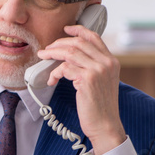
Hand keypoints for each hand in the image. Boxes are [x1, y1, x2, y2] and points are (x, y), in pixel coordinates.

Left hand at [36, 23, 125, 154]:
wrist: (105, 125)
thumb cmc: (100, 107)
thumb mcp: (102, 83)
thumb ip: (93, 68)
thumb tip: (69, 59)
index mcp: (112, 61)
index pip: (94, 37)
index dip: (78, 30)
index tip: (66, 29)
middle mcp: (107, 62)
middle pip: (78, 42)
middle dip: (59, 43)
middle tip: (47, 50)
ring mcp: (98, 70)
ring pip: (70, 52)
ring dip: (52, 54)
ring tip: (43, 58)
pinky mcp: (87, 79)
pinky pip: (64, 68)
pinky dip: (54, 72)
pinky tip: (52, 80)